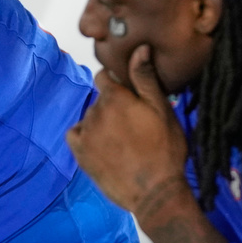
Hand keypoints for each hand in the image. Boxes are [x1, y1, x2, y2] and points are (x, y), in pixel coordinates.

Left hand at [66, 44, 193, 224]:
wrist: (155, 194)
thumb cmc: (165, 150)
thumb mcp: (161, 110)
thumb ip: (145, 78)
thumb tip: (138, 48)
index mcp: (114, 97)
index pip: (104, 77)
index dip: (118, 85)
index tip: (131, 99)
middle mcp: (94, 111)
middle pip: (99, 99)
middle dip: (113, 106)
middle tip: (134, 126)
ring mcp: (85, 132)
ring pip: (90, 117)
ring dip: (102, 123)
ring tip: (124, 141)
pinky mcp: (79, 152)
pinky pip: (76, 134)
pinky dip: (85, 136)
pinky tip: (103, 146)